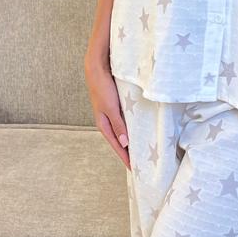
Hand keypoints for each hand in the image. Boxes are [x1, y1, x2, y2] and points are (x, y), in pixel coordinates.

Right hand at [84, 49, 130, 167]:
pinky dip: (131, 128)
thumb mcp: (111, 108)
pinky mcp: (116, 106)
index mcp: (103, 124)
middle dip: (128, 152)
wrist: (97, 68)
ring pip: (123, 131)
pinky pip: (125, 121)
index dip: (125, 157)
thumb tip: (125, 144)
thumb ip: (118, 125)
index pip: (117, 145)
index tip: (134, 168)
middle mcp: (107, 121)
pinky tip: (138, 130)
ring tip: (140, 149)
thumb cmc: (103, 88)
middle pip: (120, 141)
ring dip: (130, 140)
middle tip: (139, 163)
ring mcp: (112, 114)